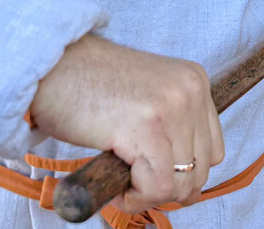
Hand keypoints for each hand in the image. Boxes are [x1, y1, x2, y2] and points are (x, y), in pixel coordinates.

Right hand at [29, 33, 224, 212]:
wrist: (51, 65)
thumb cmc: (89, 85)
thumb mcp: (148, 95)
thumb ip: (173, 126)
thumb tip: (188, 185)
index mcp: (194, 80)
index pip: (213, 149)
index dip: (184, 173)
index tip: (154, 174)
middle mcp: (189, 90)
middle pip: (201, 169)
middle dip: (168, 188)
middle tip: (134, 183)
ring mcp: (170, 107)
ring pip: (181, 183)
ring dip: (149, 194)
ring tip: (122, 181)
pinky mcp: (146, 127)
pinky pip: (158, 186)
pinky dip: (137, 197)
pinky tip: (117, 187)